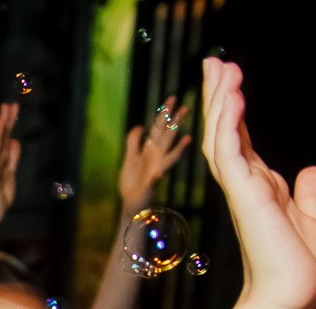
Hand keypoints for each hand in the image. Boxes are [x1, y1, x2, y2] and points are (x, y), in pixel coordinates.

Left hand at [0, 103, 20, 220]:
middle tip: (9, 105)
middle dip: (5, 121)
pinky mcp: (8, 171)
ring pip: (7, 142)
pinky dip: (14, 147)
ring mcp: (2, 164)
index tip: (1, 118)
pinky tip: (15, 140)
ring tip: (13, 113)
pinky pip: (12, 156)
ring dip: (10, 128)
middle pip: (2, 137)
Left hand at [119, 96, 191, 211]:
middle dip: (174, 123)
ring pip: (167, 152)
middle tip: (184, 107)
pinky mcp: (150, 182)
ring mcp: (155, 168)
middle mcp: (156, 157)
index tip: (171, 98)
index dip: (164, 113)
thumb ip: (133, 142)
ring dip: (175, 145)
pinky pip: (154, 178)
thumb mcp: (129, 158)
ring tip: (186, 135)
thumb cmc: (131, 181)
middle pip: (167, 136)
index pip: (159, 127)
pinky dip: (156, 175)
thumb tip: (139, 125)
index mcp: (150, 150)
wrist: (130, 202)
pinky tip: (158, 173)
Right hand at [200, 58, 315, 308]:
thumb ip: (314, 190)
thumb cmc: (302, 267)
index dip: (235, 110)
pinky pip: (231, 153)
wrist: (291, 296)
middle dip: (219, 96)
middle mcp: (245, 186)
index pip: (241, 140)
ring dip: (220, 101)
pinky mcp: (245, 196)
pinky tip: (231, 98)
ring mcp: (241, 191)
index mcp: (260, 189)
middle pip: (224, 132)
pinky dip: (229, 124)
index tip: (231, 82)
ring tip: (220, 69)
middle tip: (214, 63)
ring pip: (222, 137)